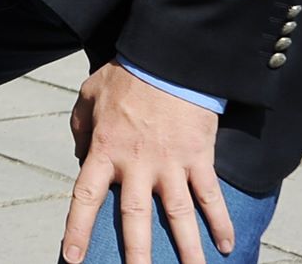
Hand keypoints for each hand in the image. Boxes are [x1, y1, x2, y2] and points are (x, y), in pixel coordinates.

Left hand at [62, 63, 230, 263]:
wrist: (166, 58)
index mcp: (104, 150)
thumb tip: (82, 158)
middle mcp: (137, 164)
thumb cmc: (124, 76)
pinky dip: (220, 222)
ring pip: (178, 216)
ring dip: (187, 250)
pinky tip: (227, 246)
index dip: (79, 230)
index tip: (74, 259)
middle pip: (135, 219)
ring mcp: (171, 164)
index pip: (86, 198)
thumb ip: (81, 130)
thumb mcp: (88, 97)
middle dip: (137, 255)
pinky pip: (210, 196)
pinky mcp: (199, 158)